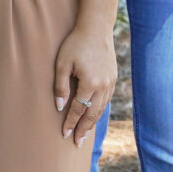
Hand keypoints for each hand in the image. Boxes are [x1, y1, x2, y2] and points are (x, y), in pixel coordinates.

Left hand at [53, 21, 116, 143]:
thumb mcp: (62, 63)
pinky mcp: (113, 79)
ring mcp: (110, 83)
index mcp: (90, 83)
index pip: (79, 109)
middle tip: (76, 142)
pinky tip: (93, 115)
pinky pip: (106, 100)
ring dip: (92, 122)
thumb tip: (59, 107)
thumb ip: (60, 86)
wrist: (96, 29)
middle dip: (84, 129)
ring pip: (101, 109)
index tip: (64, 134)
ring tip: (84, 134)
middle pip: (93, 114)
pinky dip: (99, 110)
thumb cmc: (75, 44)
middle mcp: (103, 86)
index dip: (70, 122)